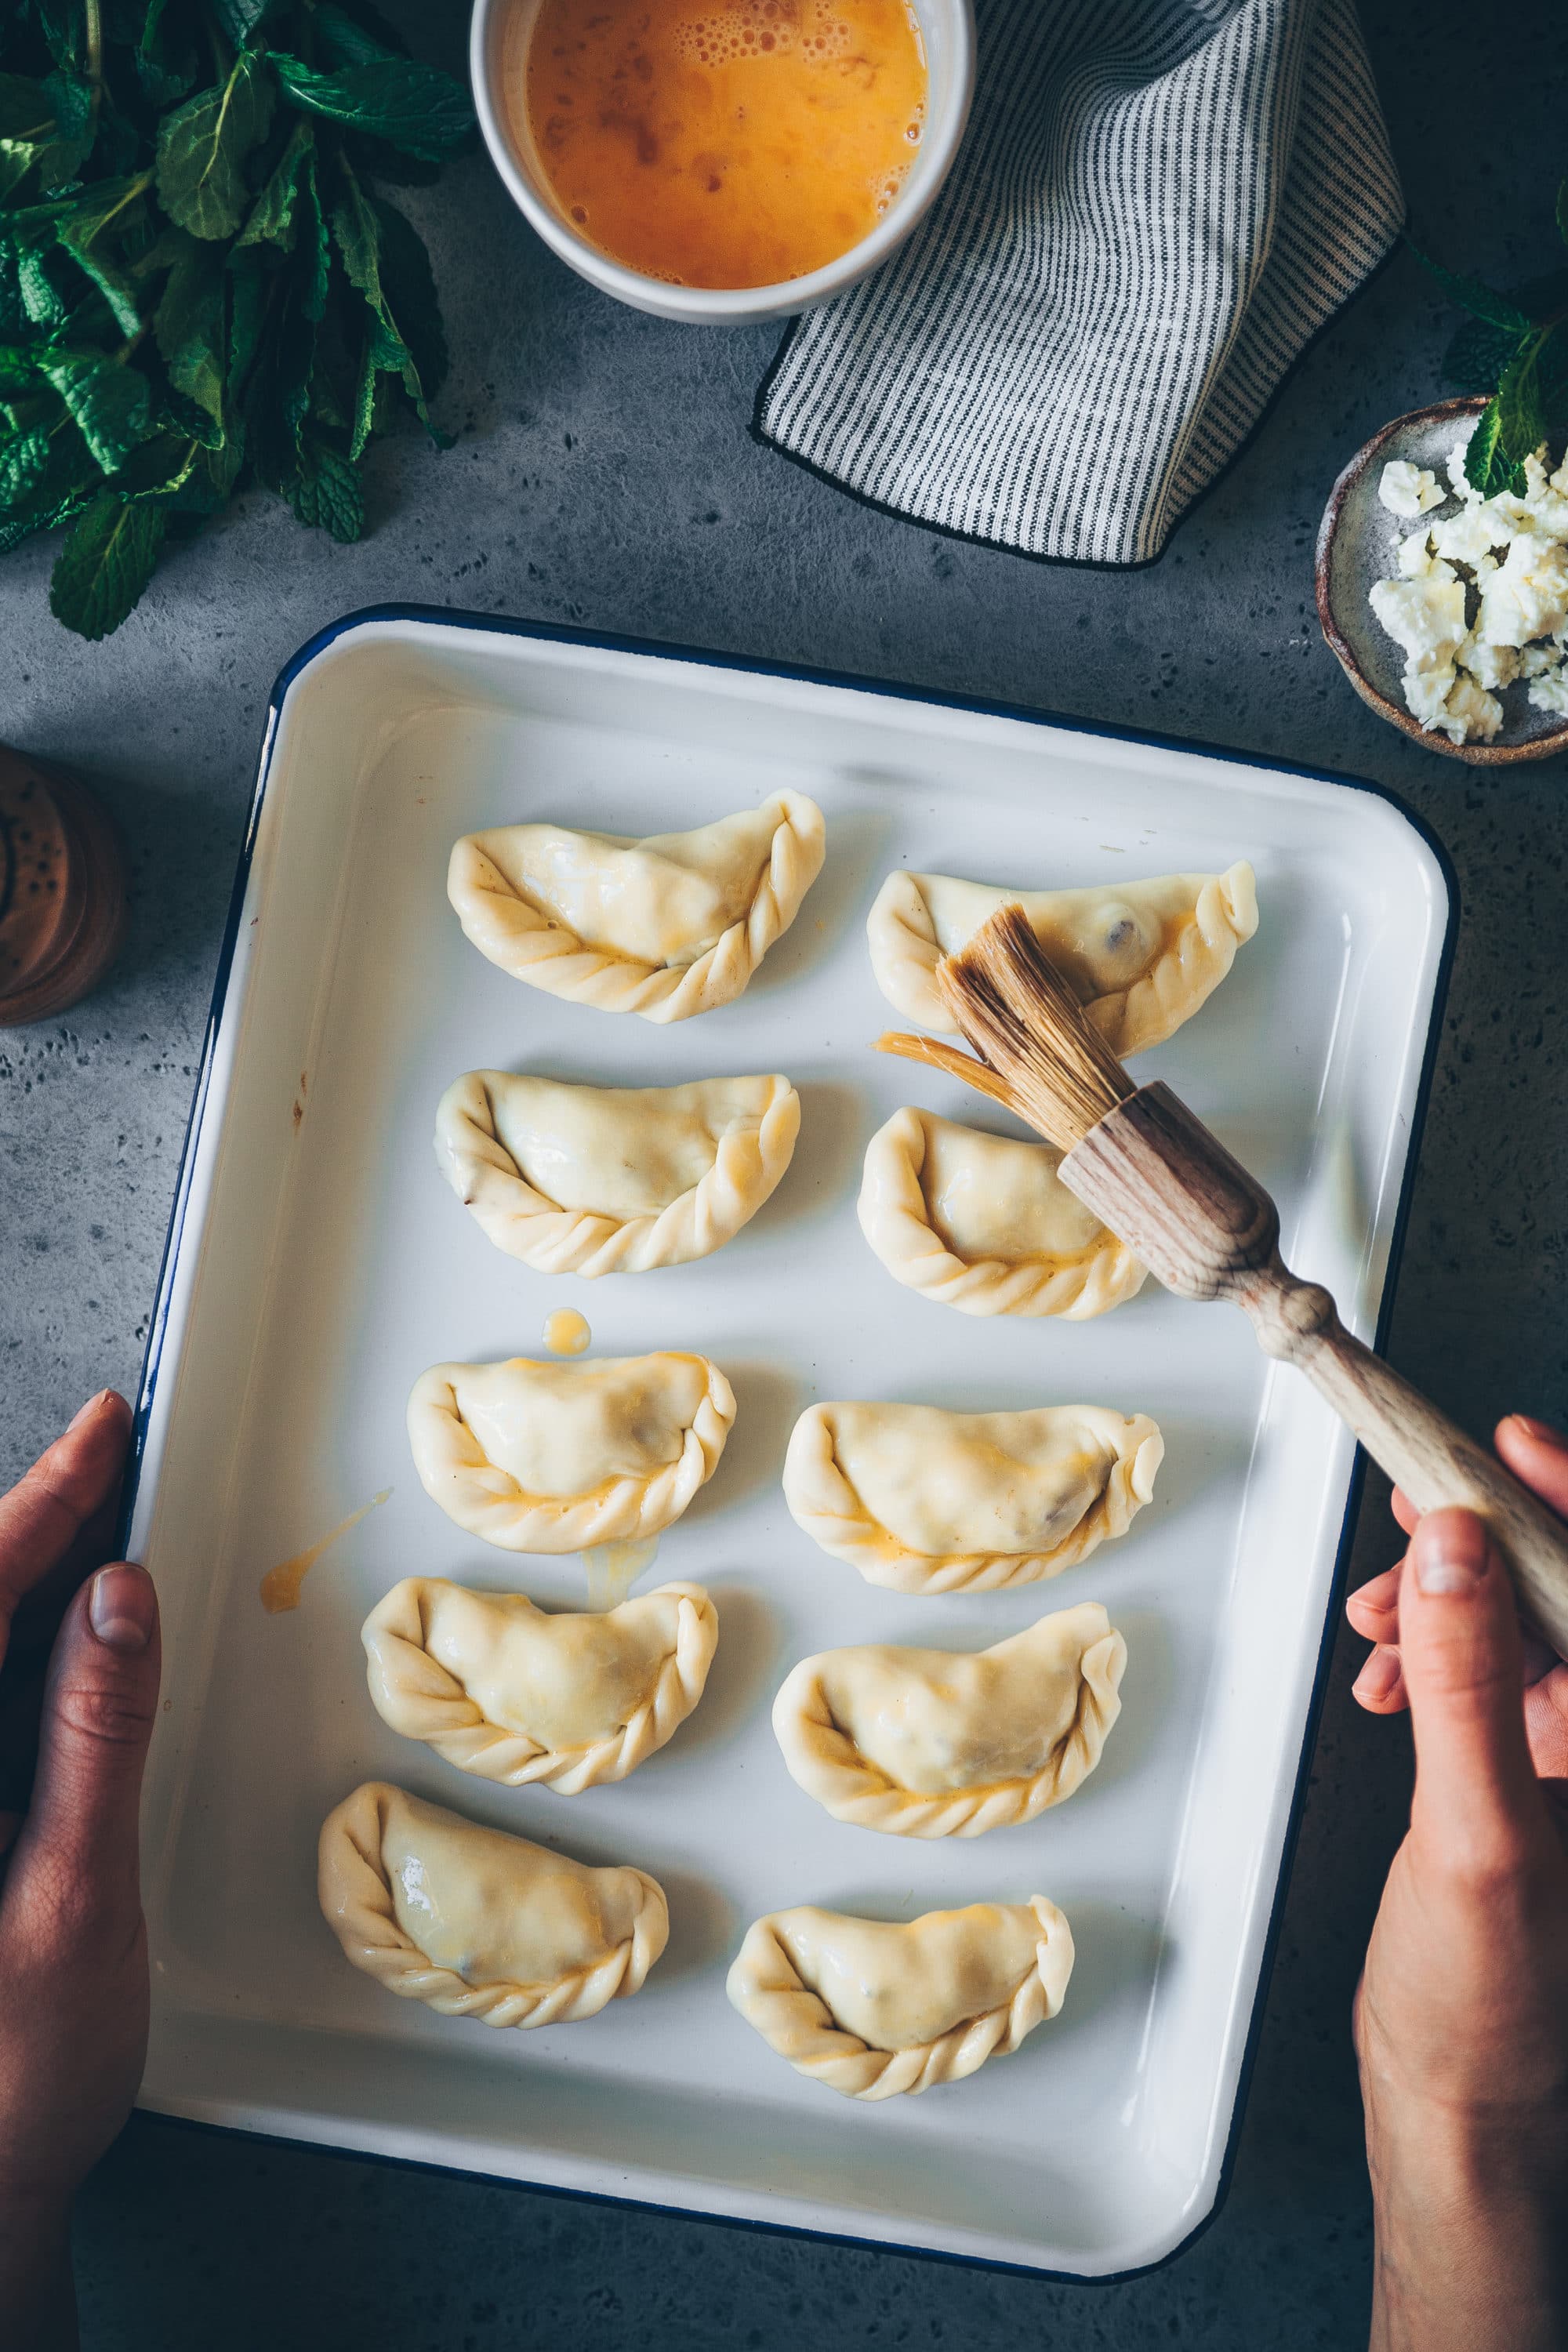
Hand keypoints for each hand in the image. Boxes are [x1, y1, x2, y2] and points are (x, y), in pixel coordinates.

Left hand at [0, 1394, 160, 2351]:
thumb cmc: (8, 2080)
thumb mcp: (74, 1904)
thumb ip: (93, 1740)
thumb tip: (118, 1603)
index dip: (38, 1503)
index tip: (99, 1435)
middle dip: (25, 1520)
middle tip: (102, 1456)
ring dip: (14, 1575)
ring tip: (87, 1517)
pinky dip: (11, 1643)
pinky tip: (60, 1628)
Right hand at [1344, 1417, 1567, 2351]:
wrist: (1459, 2101)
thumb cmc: (1491, 2010)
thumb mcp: (1477, 1835)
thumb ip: (1468, 1684)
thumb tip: (1454, 1553)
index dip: (1564, 1501)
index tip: (1506, 1444)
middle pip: (1560, 1591)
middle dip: (1480, 1551)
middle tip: (1410, 1537)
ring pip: (1518, 1623)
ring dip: (1446, 1603)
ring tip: (1381, 1625)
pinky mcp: (1532, 1775)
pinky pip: (1488, 1670)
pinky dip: (1433, 1654)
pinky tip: (1392, 1673)